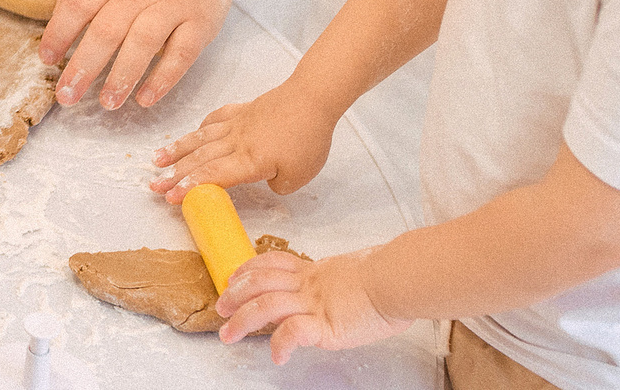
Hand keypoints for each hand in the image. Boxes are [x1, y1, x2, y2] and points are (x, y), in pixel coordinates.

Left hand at [40, 0, 232, 108]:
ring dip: (123, 76)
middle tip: (68, 95)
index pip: (78, 4)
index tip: (48, 60)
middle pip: (107, 30)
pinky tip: (145, 98)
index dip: (59, 33)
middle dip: (84, 66)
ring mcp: (171, 5)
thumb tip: (54, 14)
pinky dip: (163, 78)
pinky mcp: (199, 23)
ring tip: (107, 102)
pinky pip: (182, 54)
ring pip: (144, 43)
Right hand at [148, 87, 337, 200]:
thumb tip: (267, 179)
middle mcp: (235, 142)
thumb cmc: (308, 139)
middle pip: (199, 159)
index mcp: (248, 161)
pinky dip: (200, 129)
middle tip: (153, 185)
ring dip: (177, 150)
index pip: (212, 176)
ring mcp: (236, 124)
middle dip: (174, 174)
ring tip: (158, 159)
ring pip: (200, 138)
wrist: (312, 99)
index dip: (189, 188)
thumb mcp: (299, 177)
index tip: (170, 197)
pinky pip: (214, 120)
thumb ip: (277, 185)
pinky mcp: (242, 111)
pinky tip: (193, 134)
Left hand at [215, 250, 410, 361]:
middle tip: (220, 309)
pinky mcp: (325, 325)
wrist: (399, 281)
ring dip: (242, 320)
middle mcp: (309, 285)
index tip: (234, 278)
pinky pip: (293, 333)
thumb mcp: (355, 273)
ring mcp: (314, 304)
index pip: (272, 264)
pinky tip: (277, 356)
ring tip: (228, 335)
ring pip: (266, 305)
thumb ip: (337, 282)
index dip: (249, 269)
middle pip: (260, 282)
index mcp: (315, 271)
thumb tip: (339, 291)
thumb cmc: (388, 279)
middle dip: (235, 295)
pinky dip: (280, 344)